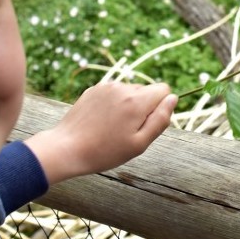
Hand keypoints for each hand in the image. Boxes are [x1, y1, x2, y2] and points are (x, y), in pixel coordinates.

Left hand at [24, 82, 176, 184]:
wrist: (66, 148)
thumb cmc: (105, 151)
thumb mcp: (140, 143)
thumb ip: (160, 119)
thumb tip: (173, 99)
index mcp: (137, 100)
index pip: (164, 89)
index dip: (160, 107)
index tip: (147, 124)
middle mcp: (122, 87)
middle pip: (146, 91)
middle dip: (143, 107)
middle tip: (127, 131)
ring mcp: (106, 87)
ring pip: (130, 92)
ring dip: (128, 106)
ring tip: (112, 128)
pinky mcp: (93, 89)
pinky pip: (114, 93)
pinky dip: (113, 104)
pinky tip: (101, 122)